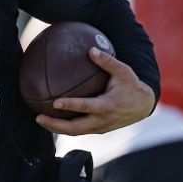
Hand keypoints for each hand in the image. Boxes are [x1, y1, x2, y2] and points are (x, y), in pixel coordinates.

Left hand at [35, 47, 155, 134]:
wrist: (144, 106)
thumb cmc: (132, 86)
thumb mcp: (123, 71)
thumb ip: (107, 61)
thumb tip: (91, 49)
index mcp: (107, 106)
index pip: (85, 107)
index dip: (70, 106)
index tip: (55, 103)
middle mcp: (102, 120)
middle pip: (74, 128)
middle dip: (55, 125)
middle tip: (38, 117)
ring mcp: (100, 128)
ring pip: (75, 132)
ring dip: (57, 128)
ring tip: (40, 119)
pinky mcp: (99, 130)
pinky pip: (80, 130)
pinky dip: (66, 127)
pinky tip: (54, 120)